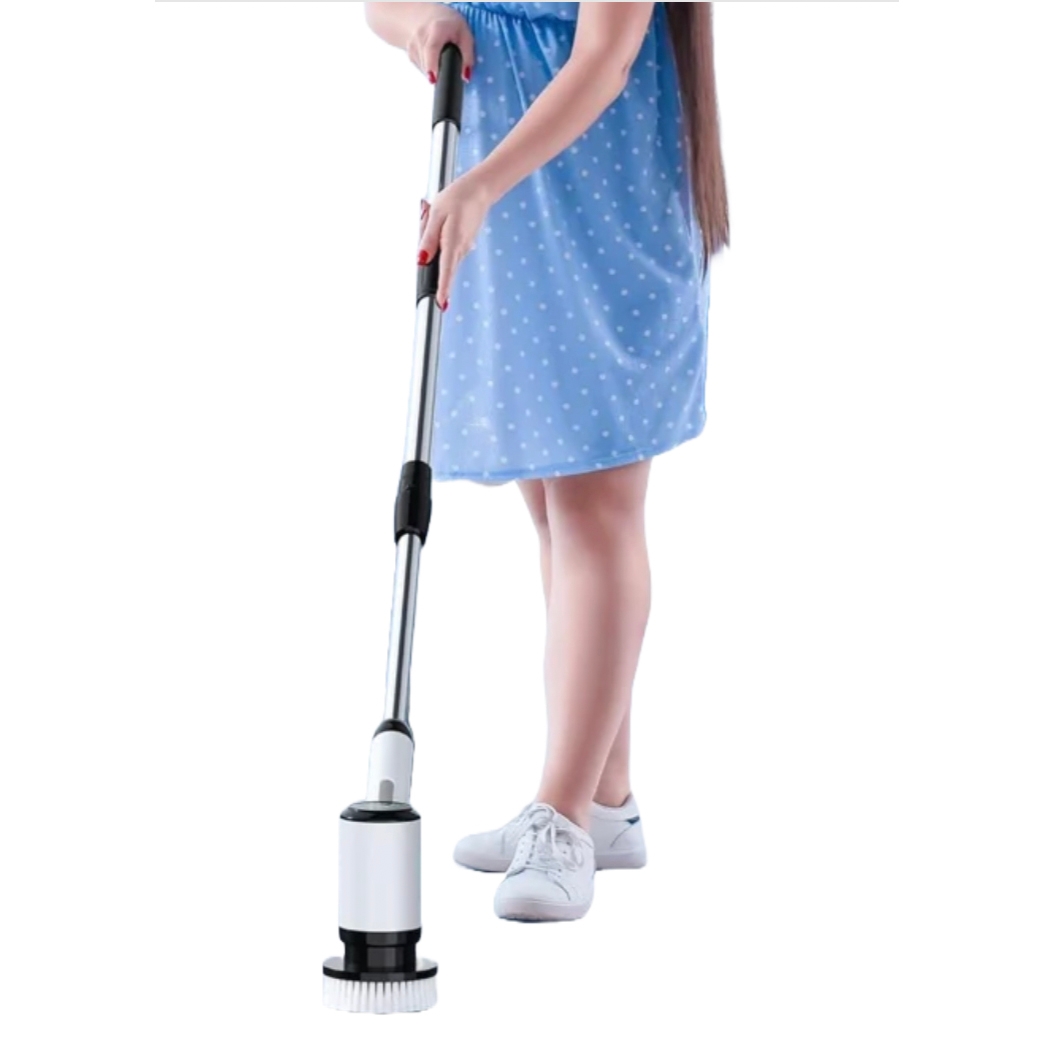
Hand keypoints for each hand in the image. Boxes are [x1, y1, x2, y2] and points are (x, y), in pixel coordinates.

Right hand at [406, 6, 474, 82]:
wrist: (431, 16)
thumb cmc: (450, 25)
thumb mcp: (466, 36)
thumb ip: (467, 56)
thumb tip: (466, 76)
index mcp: (437, 28)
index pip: (431, 49)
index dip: (431, 66)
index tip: (433, 80)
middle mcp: (421, 34)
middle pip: (427, 63)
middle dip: (437, 72)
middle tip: (445, 72)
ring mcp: (412, 43)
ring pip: (424, 67)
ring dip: (434, 69)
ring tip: (441, 56)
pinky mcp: (410, 53)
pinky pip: (421, 67)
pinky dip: (429, 67)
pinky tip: (433, 57)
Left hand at [418, 174, 492, 309]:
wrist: (478, 190)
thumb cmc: (457, 198)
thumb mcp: (435, 214)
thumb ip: (428, 239)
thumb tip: (421, 260)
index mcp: (453, 242)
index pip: (446, 271)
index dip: (443, 289)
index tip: (442, 305)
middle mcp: (460, 250)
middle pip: (440, 265)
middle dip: (429, 254)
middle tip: (429, 219)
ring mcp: (463, 249)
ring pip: (443, 257)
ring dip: (433, 241)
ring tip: (438, 215)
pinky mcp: (462, 246)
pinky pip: (447, 251)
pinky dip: (439, 240)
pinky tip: (442, 220)